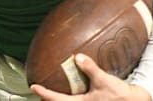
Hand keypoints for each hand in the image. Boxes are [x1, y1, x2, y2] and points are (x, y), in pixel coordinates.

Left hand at [30, 54, 151, 100]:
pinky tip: (73, 87)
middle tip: (40, 90)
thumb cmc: (119, 95)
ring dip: (59, 97)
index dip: (44, 93)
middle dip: (49, 98)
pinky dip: (70, 95)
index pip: (57, 99)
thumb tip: (78, 56)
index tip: (33, 87)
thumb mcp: (103, 80)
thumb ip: (90, 68)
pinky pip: (76, 100)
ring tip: (52, 89)